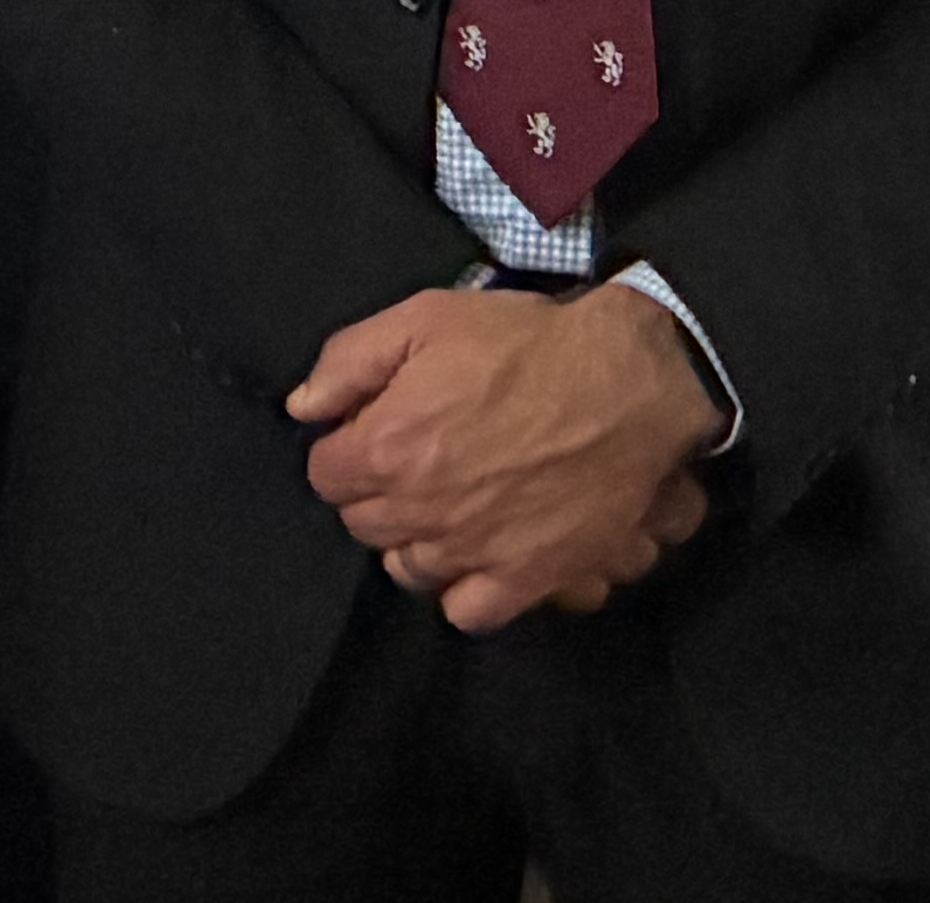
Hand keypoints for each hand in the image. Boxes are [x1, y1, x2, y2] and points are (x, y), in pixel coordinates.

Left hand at [290, 284, 717, 630]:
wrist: (626, 384)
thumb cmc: (524, 344)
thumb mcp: (424, 318)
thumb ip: (349, 362)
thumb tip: (302, 407)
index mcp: (387, 448)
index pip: (325, 475)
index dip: (344, 448)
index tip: (371, 431)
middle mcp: (422, 511)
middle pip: (363, 525)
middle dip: (376, 493)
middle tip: (412, 461)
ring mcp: (474, 551)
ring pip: (409, 570)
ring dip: (414, 541)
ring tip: (442, 508)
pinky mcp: (527, 578)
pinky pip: (469, 612)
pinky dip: (464, 591)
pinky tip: (475, 556)